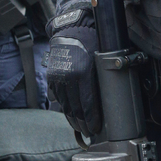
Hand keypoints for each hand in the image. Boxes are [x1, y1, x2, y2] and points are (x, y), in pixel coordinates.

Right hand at [46, 23, 101, 137]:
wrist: (72, 28)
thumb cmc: (92, 41)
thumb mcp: (101, 59)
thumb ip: (102, 79)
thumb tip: (108, 100)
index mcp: (83, 73)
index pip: (87, 104)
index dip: (91, 120)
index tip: (95, 128)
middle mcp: (68, 77)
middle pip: (75, 108)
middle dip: (82, 123)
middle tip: (89, 132)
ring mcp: (58, 78)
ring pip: (65, 105)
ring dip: (72, 119)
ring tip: (79, 128)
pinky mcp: (52, 77)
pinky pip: (58, 98)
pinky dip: (64, 108)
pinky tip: (70, 115)